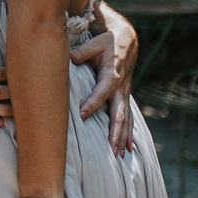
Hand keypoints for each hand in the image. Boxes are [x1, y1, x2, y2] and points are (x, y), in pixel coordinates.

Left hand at [72, 20, 137, 154]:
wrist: (127, 42)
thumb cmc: (107, 43)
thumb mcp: (95, 44)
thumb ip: (82, 52)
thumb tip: (68, 56)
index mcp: (111, 75)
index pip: (101, 93)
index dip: (92, 104)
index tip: (82, 115)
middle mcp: (120, 89)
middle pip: (119, 114)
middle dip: (115, 133)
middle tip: (111, 150)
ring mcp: (124, 95)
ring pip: (125, 120)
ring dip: (122, 137)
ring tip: (119, 155)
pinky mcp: (125, 97)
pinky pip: (129, 118)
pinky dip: (129, 133)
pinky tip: (128, 148)